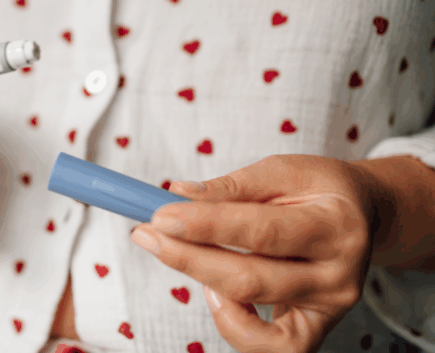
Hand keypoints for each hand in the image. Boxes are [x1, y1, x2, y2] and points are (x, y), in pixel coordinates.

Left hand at [130, 155, 377, 352]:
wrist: (360, 215)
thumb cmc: (317, 189)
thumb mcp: (283, 171)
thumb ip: (233, 185)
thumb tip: (179, 195)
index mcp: (335, 225)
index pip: (261, 230)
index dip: (205, 226)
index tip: (160, 216)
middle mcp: (339, 274)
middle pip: (250, 279)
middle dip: (187, 258)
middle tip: (145, 234)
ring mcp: (328, 308)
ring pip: (253, 314)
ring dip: (201, 284)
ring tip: (181, 253)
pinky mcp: (315, 330)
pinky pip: (270, 347)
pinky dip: (232, 324)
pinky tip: (216, 291)